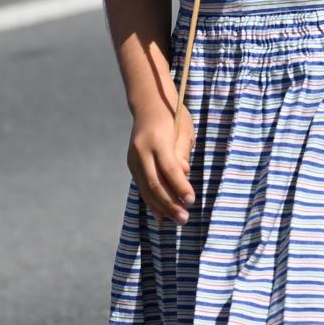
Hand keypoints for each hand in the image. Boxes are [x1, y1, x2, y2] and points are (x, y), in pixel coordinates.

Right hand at [127, 100, 194, 225]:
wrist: (148, 105)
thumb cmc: (173, 117)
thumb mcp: (184, 130)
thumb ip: (182, 154)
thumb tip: (184, 176)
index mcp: (157, 140)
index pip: (169, 168)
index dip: (180, 186)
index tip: (191, 200)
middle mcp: (141, 150)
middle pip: (155, 182)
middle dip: (170, 203)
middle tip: (184, 219)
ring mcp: (133, 158)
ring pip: (146, 188)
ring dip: (161, 206)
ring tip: (176, 219)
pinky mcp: (131, 164)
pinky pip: (142, 186)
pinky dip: (152, 201)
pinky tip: (161, 215)